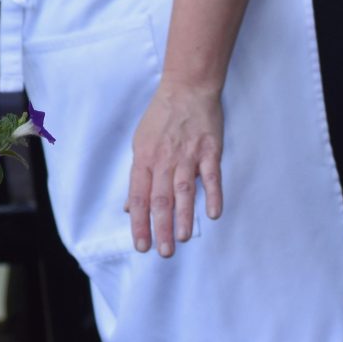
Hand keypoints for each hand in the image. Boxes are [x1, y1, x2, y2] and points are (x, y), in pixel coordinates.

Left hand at [126, 80, 224, 256]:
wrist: (186, 89)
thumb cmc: (161, 118)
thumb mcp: (140, 143)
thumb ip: (138, 176)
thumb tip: (130, 206)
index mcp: (144, 159)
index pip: (139, 197)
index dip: (139, 223)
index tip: (141, 245)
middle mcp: (164, 159)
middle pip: (161, 199)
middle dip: (160, 228)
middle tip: (163, 252)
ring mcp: (188, 155)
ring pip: (183, 191)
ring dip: (182, 217)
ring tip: (181, 239)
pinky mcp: (209, 150)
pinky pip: (211, 176)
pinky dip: (212, 195)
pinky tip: (212, 214)